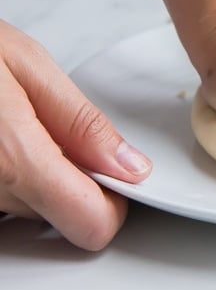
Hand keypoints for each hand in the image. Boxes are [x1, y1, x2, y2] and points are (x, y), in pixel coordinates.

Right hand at [0, 20, 151, 250]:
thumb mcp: (26, 66)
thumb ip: (82, 124)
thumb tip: (130, 167)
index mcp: (13, 159)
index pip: (91, 224)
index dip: (114, 201)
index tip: (116, 172)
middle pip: (62, 214)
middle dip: (74, 175)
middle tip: (52, 125)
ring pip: (30, 205)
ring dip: (38, 170)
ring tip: (13, 121)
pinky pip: (1, 197)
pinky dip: (10, 171)